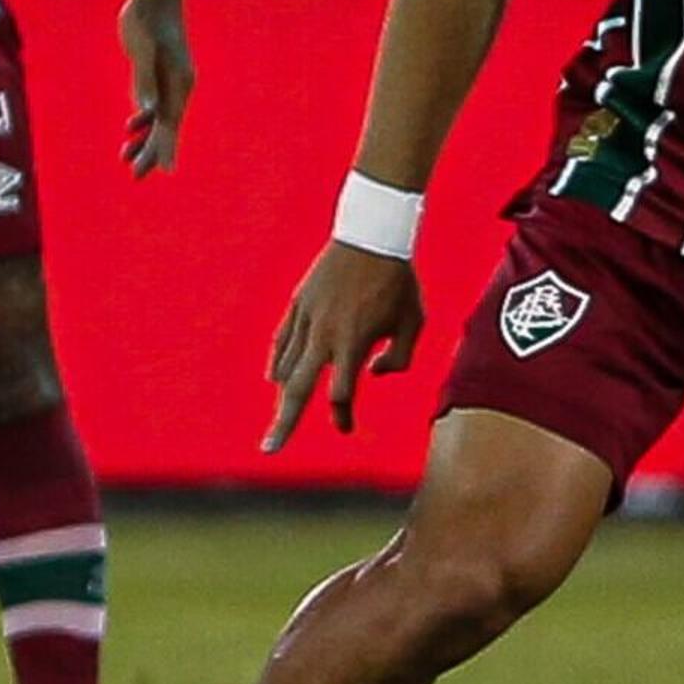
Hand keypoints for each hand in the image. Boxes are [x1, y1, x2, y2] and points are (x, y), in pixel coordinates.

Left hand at [119, 0, 194, 175]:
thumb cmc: (149, 20)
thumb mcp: (144, 50)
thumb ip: (145, 81)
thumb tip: (147, 112)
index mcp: (179, 82)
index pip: (172, 122)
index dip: (167, 148)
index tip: (165, 171)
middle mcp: (177, 85)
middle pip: (166, 125)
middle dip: (151, 151)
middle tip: (136, 176)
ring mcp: (167, 80)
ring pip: (158, 117)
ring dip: (143, 138)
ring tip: (126, 160)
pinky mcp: (155, 72)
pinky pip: (151, 103)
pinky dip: (141, 120)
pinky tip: (130, 130)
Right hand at [262, 240, 428, 450]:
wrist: (371, 234)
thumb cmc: (398, 281)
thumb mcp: (414, 321)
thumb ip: (401, 358)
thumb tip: (373, 375)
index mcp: (353, 341)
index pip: (341, 394)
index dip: (342, 416)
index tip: (346, 428)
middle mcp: (324, 334)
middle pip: (298, 389)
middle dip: (284, 423)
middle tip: (269, 450)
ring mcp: (307, 317)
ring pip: (287, 366)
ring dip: (286, 393)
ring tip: (283, 415)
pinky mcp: (298, 303)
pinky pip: (282, 341)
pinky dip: (278, 362)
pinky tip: (276, 379)